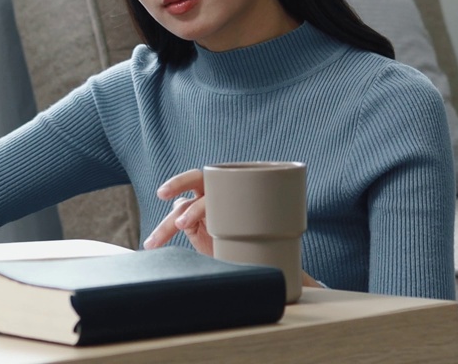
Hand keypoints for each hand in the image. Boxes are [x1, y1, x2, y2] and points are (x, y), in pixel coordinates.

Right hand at [146, 168, 323, 288]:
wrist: (267, 259)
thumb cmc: (273, 249)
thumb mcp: (275, 247)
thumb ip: (278, 250)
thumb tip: (305, 276)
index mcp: (241, 193)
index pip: (218, 191)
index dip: (203, 205)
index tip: (193, 222)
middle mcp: (222, 196)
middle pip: (195, 181)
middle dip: (178, 184)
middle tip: (164, 194)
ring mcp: (205, 207)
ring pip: (180, 207)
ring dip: (166, 224)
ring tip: (153, 243)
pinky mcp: (194, 223)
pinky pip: (175, 223)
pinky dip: (163, 234)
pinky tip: (152, 247)